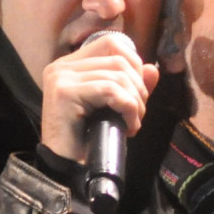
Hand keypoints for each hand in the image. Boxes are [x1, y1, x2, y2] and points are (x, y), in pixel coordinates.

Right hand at [40, 31, 159, 161]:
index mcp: (71, 65)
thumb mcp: (115, 108)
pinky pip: (111, 91)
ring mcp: (61, 77)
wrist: (66, 169)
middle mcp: (62, 66)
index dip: (134, 64)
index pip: (111, 43)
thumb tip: (152, 69)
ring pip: (118, 75)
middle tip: (137, 114)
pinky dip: (128, 109)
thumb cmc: (89, 140)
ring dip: (135, 102)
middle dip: (138, 87)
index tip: (138, 93)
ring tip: (133, 124)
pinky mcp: (65, 92)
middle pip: (118, 58)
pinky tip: (129, 128)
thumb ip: (131, 86)